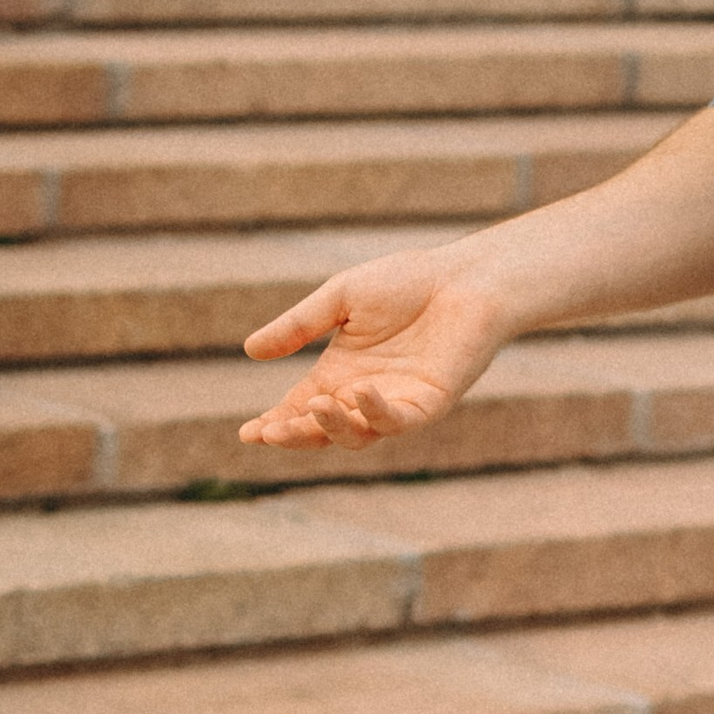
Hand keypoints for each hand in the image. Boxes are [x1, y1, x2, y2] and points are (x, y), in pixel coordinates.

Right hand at [240, 247, 511, 448]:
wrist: (465, 277)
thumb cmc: (408, 281)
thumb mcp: (341, 298)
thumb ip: (299, 326)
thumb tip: (249, 351)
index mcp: (340, 373)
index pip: (299, 410)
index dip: (275, 424)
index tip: (248, 432)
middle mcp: (365, 394)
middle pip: (323, 431)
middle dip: (295, 436)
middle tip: (270, 432)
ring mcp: (397, 402)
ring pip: (357, 435)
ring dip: (331, 427)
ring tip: (314, 405)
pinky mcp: (429, 403)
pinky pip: (398, 421)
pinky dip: (376, 412)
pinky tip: (358, 392)